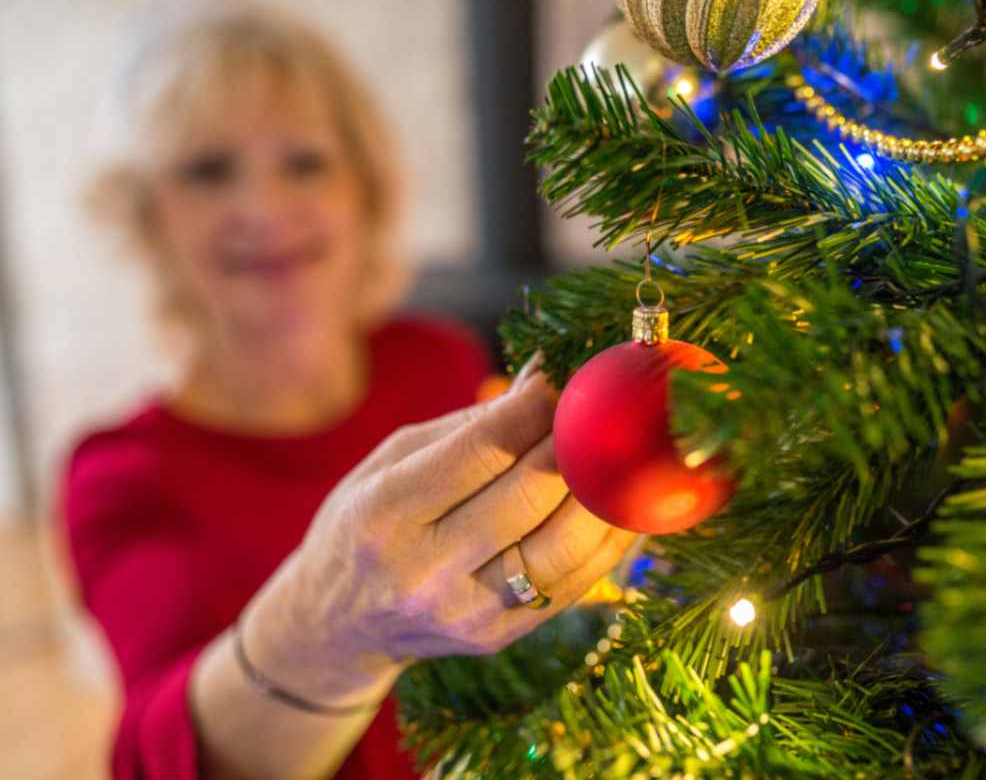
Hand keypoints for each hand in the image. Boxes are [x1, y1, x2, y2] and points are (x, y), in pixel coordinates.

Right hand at [240, 358, 638, 705]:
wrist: (338, 625)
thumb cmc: (365, 523)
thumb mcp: (392, 461)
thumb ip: (471, 423)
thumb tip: (546, 376)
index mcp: (386, 512)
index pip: (481, 450)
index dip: (535, 408)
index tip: (565, 378)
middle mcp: (424, 569)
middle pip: (529, 496)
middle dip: (576, 443)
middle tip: (600, 410)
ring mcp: (465, 611)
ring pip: (564, 545)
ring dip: (604, 491)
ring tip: (618, 453)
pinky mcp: (499, 636)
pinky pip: (574, 581)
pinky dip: (607, 536)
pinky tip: (620, 501)